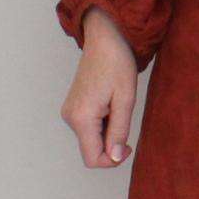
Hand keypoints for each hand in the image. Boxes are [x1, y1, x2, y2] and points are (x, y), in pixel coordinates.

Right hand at [60, 7, 137, 167]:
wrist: (105, 39)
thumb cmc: (117, 64)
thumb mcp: (125, 99)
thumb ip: (120, 130)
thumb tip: (116, 157)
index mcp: (81, 118)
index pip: (92, 158)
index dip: (112, 160)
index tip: (129, 146)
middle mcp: (70, 118)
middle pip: (91, 149)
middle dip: (112, 142)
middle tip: (126, 117)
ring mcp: (69, 112)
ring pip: (91, 138)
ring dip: (108, 131)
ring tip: (118, 105)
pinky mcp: (73, 107)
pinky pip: (88, 126)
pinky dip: (103, 123)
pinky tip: (112, 102)